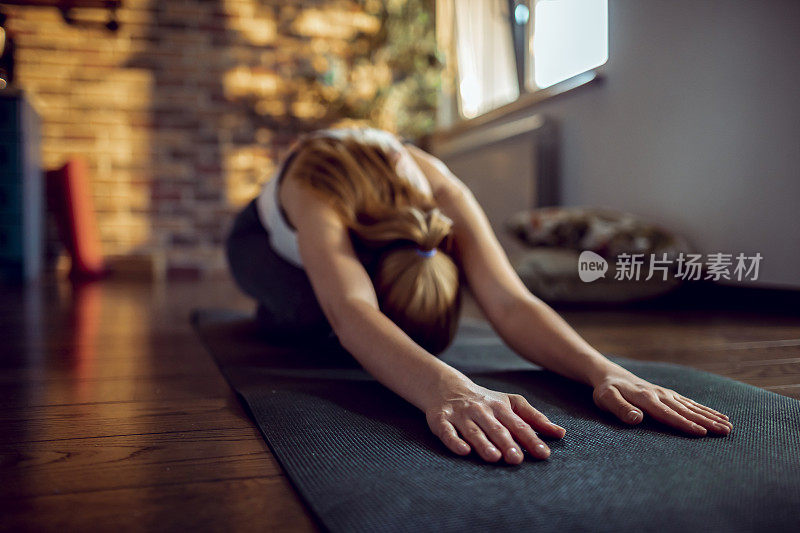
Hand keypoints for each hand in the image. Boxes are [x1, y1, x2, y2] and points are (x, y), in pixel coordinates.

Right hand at [424, 378, 565, 463]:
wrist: (447, 388)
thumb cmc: (486, 401)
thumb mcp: (511, 404)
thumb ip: (534, 419)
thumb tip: (561, 433)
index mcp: (500, 407)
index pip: (518, 424)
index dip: (530, 439)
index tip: (543, 454)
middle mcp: (482, 410)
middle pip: (496, 428)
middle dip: (507, 443)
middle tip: (517, 459)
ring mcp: (461, 415)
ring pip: (473, 431)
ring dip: (483, 444)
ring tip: (494, 457)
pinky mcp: (441, 420)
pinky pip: (447, 432)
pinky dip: (454, 441)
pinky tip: (463, 451)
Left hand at [592, 366, 731, 435]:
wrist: (611, 375)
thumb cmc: (607, 391)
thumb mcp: (606, 399)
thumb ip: (620, 408)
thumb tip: (636, 418)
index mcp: (645, 398)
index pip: (667, 414)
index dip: (684, 424)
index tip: (701, 432)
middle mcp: (659, 395)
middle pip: (685, 410)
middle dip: (706, 421)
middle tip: (726, 431)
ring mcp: (666, 394)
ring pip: (691, 406)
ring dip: (710, 416)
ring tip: (728, 426)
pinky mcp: (669, 394)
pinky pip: (689, 402)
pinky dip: (704, 409)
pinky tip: (718, 415)